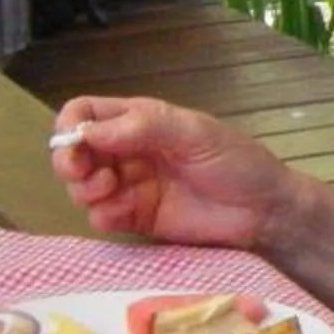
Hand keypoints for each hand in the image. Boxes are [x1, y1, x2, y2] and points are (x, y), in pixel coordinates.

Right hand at [51, 96, 296, 251]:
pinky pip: (101, 217)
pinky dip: (102, 214)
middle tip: (82, 172)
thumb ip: (144, 127)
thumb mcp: (195, 133)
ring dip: (84, 188)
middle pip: (75, 152)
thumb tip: (89, 132)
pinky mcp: (136, 220)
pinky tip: (122, 213)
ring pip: (82, 187)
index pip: (85, 114)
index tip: (75, 142)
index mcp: (139, 121)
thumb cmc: (236, 162)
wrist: (264, 212)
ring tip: (109, 188)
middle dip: (69, 161)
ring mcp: (130, 187)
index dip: (71, 125)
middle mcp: (128, 152)